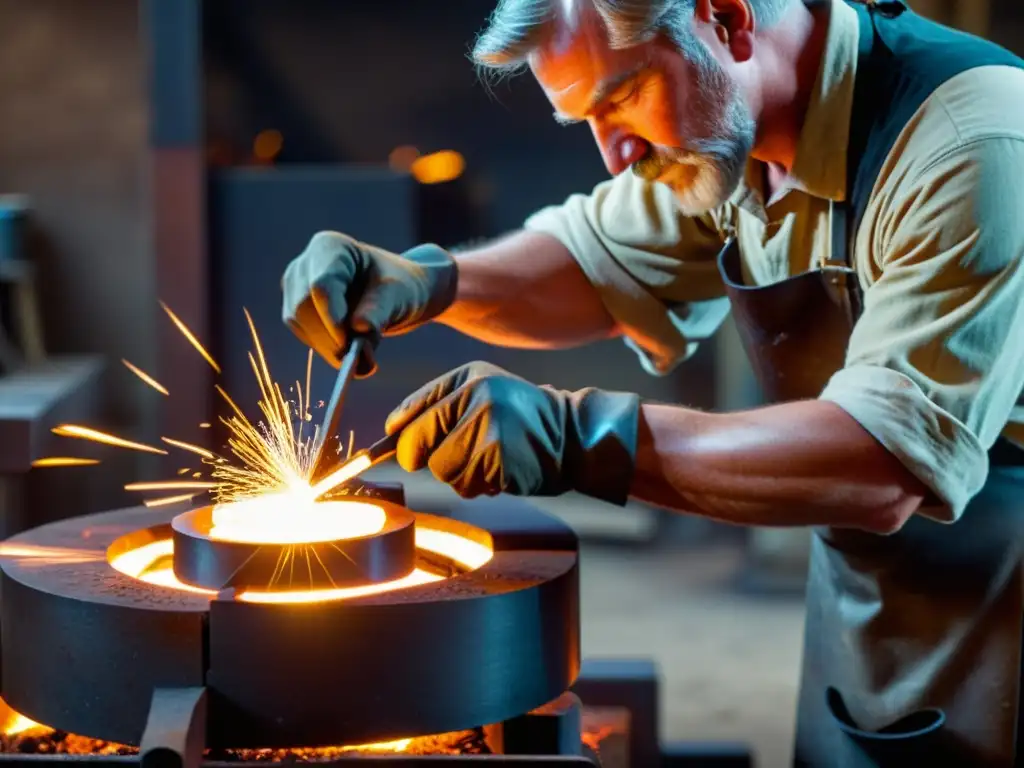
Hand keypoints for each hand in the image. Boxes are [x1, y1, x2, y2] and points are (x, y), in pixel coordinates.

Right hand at [281, 232, 457, 374]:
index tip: (349, 343)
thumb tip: (360, 327)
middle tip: (358, 356)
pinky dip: (326, 347)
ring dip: (328, 345)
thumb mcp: (397, 295)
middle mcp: (305, 264)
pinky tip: (348, 348)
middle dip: (329, 336)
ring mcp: (296, 287)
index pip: (321, 285)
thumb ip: (379, 310)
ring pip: (298, 322)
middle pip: (303, 305)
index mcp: (331, 247)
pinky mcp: (296, 310)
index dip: (333, 317)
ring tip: (361, 350)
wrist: (393, 294)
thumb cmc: (397, 286)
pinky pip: (303, 334)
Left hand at [385, 362, 640, 503]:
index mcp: (468, 380)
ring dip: (459, 474)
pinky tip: (501, 470)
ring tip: (488, 458)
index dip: (404, 440)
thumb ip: (436, 402)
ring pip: (442, 471)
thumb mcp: (481, 388)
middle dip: (432, 458)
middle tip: (459, 454)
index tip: (412, 450)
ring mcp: (489, 432)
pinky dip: (480, 485)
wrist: (573, 436)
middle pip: (417, 448)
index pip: (409, 417)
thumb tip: (391, 431)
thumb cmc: (520, 415)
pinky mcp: (500, 463)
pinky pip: (467, 485)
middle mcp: (476, 401)